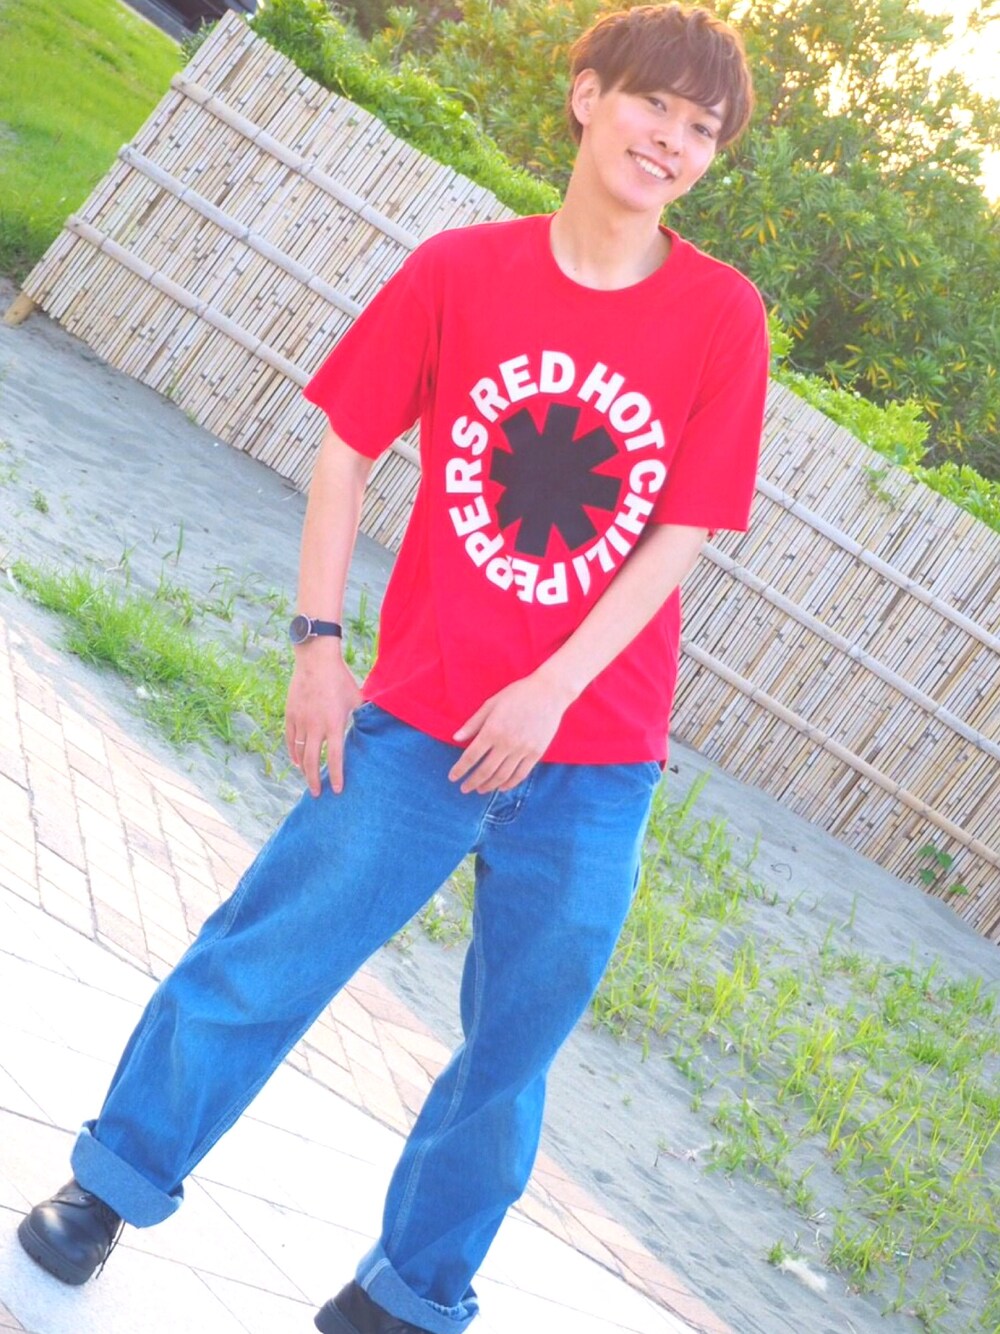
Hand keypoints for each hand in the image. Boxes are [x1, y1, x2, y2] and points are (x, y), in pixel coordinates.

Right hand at [284, 643, 361, 795]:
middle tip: (318, 794)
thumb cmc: (340, 679)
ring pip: (299, 753)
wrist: (316, 661)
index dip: (336, 776)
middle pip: (312, 762)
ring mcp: (300, 721)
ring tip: (309, 779)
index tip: (338, 790)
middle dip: (314, 781)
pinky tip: (297, 761)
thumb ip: (364, 716)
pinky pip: (290, 740)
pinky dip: (293, 753)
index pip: (335, 758)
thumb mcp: (357, 698)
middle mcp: (315, 726)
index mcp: (334, 724)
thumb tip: (376, 728)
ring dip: (304, 769)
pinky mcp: (290, 715)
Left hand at [449, 671, 573, 793]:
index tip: (452, 777)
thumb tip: (455, 738)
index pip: (470, 756)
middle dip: (472, 782)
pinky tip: (501, 787)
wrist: (549, 692)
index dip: (460, 769)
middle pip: (485, 770)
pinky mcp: (536, 753)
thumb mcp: (491, 704)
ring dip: (489, 786)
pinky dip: (509, 784)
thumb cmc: (517, 694)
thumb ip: (473, 723)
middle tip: (464, 789)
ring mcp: (523, 749)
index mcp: (492, 730)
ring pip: (502, 776)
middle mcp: (506, 743)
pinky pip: (521, 774)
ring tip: (480, 789)